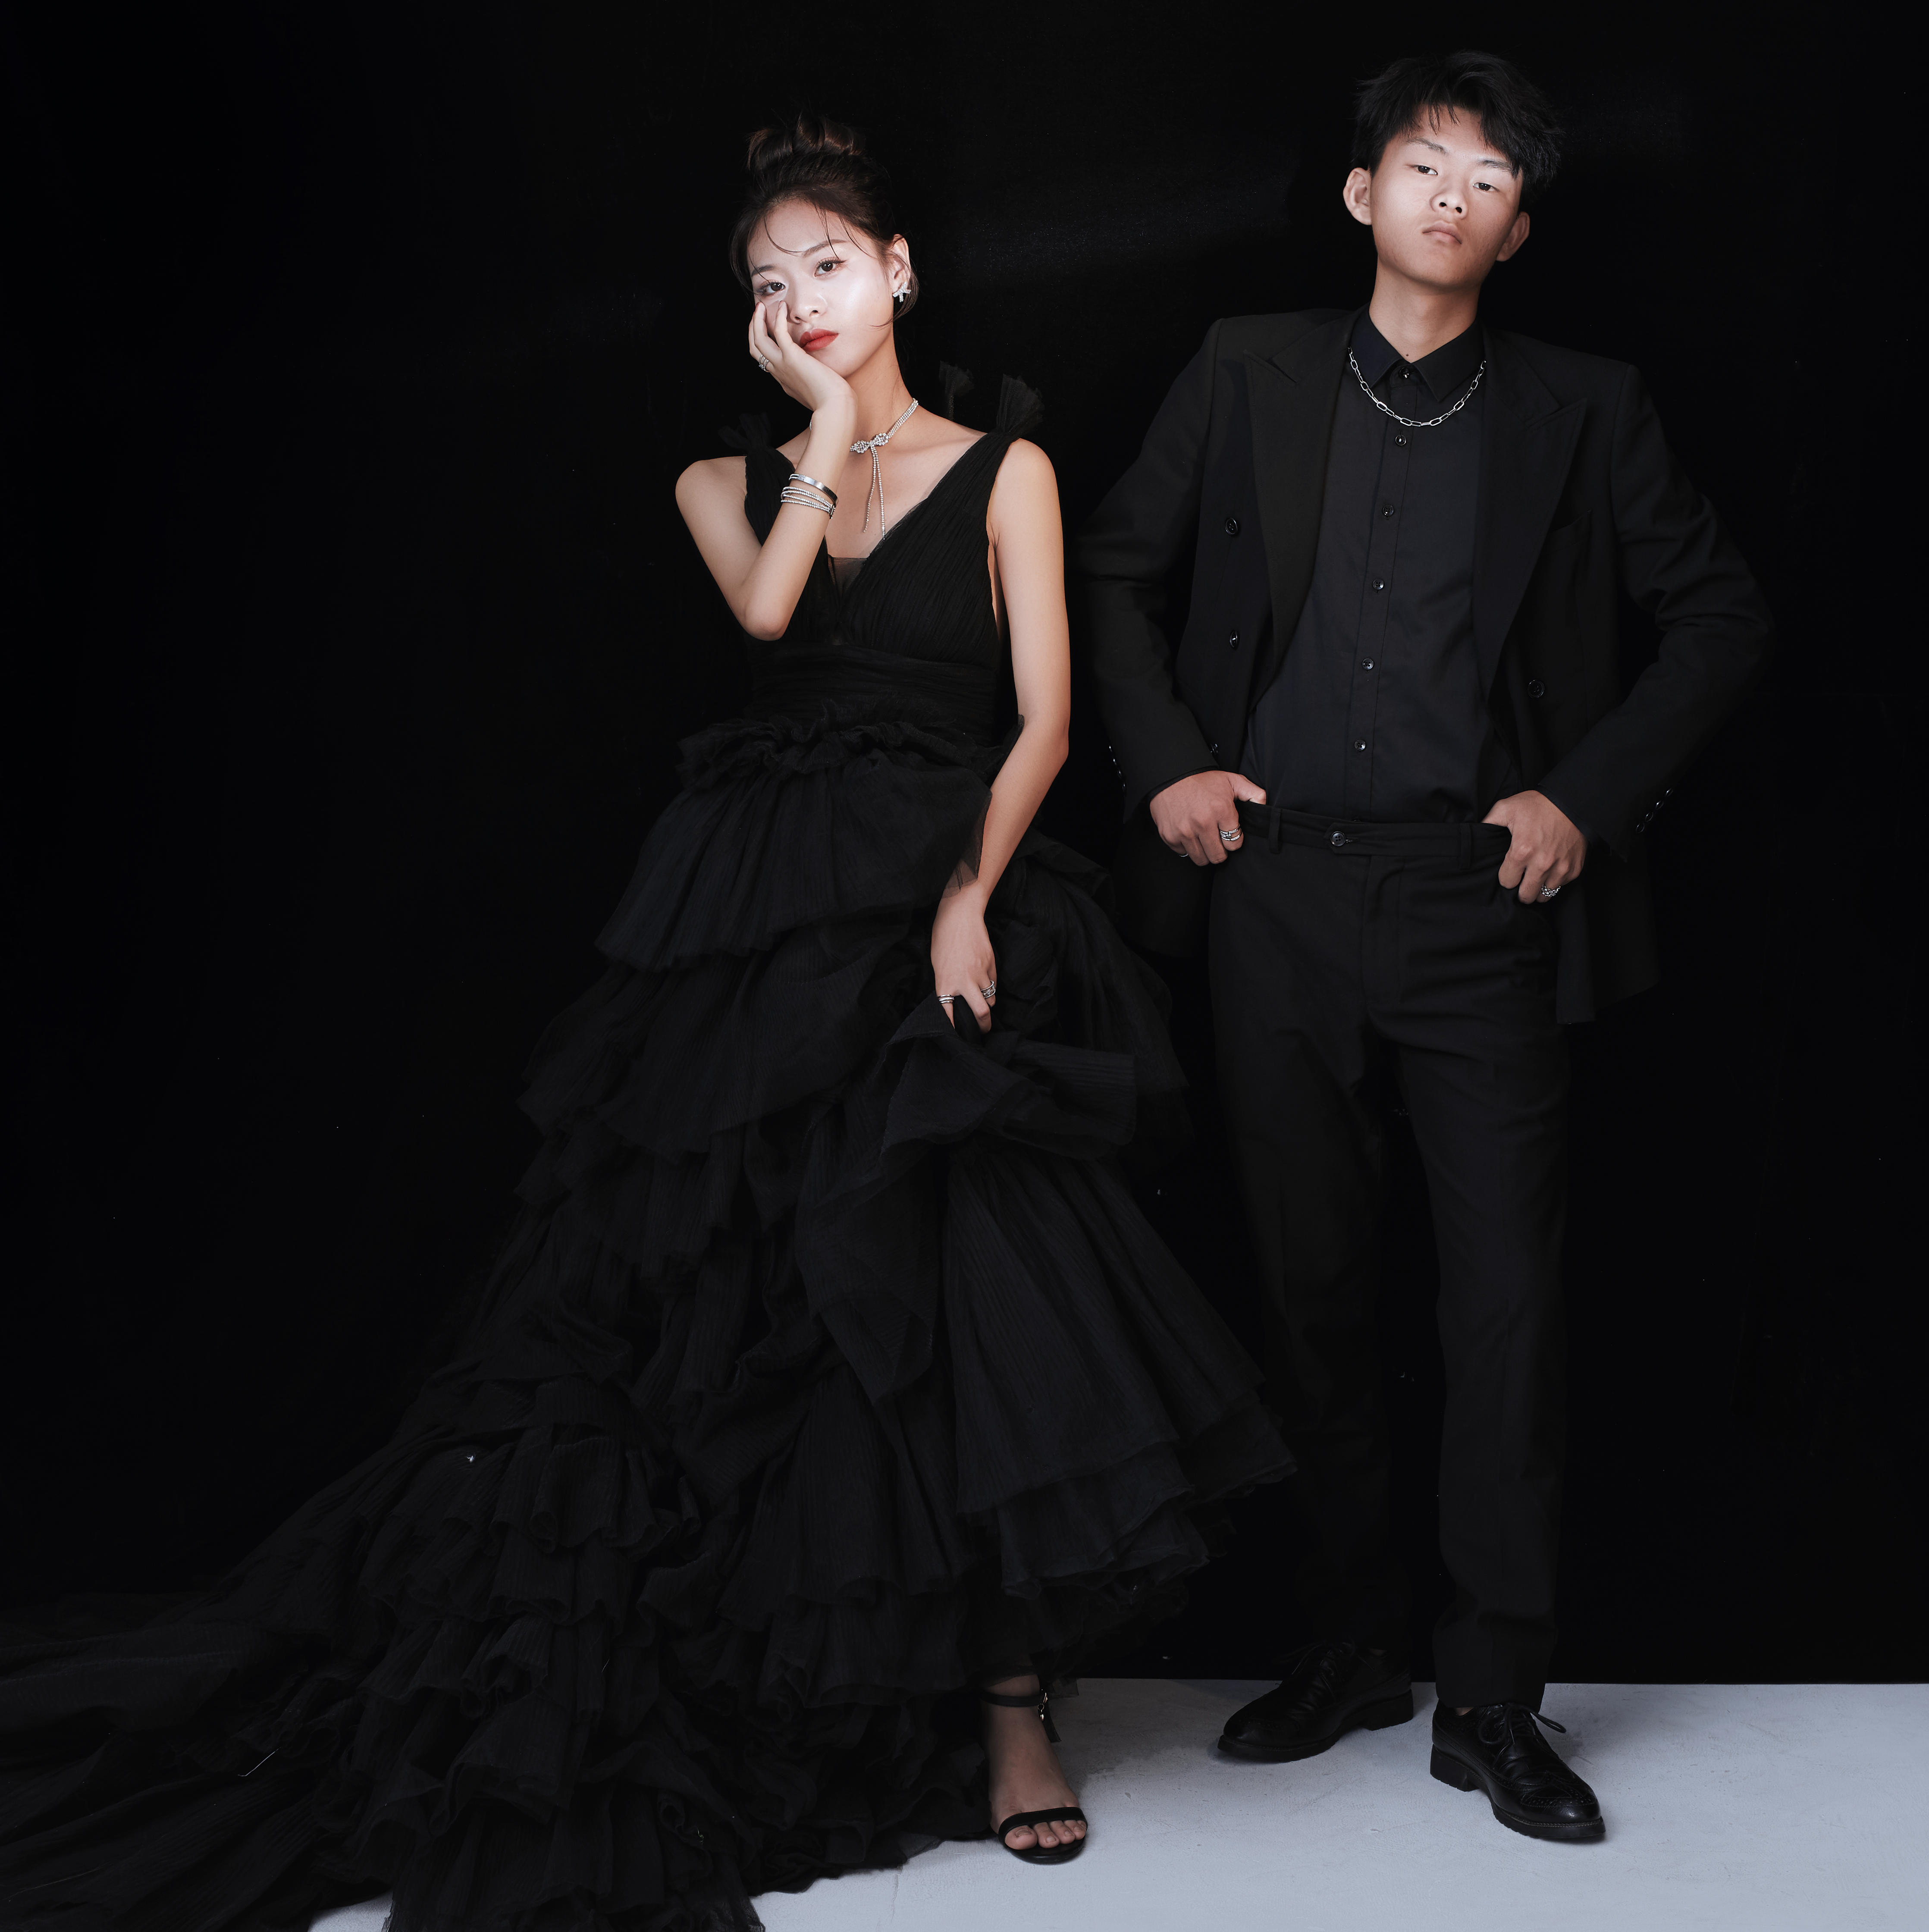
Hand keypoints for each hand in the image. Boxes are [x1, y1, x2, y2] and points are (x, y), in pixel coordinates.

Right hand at [748, 298, 854, 425]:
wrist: (834, 406)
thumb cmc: (830, 400)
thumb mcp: (813, 388)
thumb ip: (808, 378)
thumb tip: (813, 370)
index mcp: (782, 379)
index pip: (764, 359)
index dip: (760, 341)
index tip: (763, 328)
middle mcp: (778, 372)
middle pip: (755, 348)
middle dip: (753, 328)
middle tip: (757, 312)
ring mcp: (782, 364)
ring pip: (759, 340)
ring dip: (757, 321)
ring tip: (760, 307)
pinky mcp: (792, 357)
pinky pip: (779, 332)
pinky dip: (779, 318)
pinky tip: (783, 307)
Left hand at [931, 887, 996, 1032]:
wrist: (960, 916)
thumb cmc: (943, 938)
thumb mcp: (938, 965)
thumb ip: (948, 984)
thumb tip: (956, 999)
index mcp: (945, 983)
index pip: (948, 1014)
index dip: (953, 1028)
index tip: (956, 1036)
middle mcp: (964, 982)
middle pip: (981, 1013)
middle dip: (984, 1026)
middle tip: (982, 1029)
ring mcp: (980, 973)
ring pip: (990, 999)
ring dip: (987, 1003)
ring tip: (983, 1003)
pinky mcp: (991, 964)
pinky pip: (993, 983)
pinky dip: (990, 987)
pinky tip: (985, 982)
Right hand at [1149, 770, 1267, 865]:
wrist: (1171, 775)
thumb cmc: (1202, 780)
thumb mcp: (1231, 780)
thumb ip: (1253, 793)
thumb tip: (1264, 806)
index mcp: (1221, 810)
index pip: (1234, 843)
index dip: (1234, 840)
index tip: (1229, 834)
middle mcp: (1202, 823)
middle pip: (1218, 857)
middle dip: (1221, 851)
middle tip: (1218, 841)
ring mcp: (1184, 831)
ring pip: (1201, 859)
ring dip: (1205, 852)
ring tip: (1204, 840)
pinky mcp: (1170, 836)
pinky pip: (1184, 853)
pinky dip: (1187, 847)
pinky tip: (1189, 834)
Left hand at [1483, 789, 1585, 902]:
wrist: (1572, 801)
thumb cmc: (1538, 805)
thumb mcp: (1506, 808)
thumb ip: (1488, 823)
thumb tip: (1476, 834)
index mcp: (1522, 852)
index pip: (1506, 883)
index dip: (1505, 877)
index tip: (1509, 870)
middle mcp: (1542, 864)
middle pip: (1525, 896)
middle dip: (1520, 890)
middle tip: (1521, 879)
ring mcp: (1560, 868)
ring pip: (1544, 895)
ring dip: (1538, 889)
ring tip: (1535, 877)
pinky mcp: (1574, 869)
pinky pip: (1561, 886)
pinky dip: (1554, 881)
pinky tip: (1550, 870)